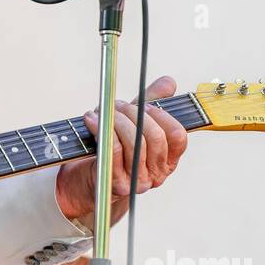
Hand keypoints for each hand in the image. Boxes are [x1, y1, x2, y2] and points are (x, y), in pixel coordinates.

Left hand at [54, 75, 188, 222]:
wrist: (86, 176)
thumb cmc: (112, 148)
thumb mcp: (134, 122)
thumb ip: (153, 100)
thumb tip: (169, 82)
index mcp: (168, 161)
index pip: (178, 137)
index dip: (162, 116)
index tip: (145, 105)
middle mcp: (157, 174)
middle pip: (156, 138)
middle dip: (135, 115)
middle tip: (119, 106)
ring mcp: (138, 181)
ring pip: (135, 143)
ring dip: (117, 121)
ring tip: (103, 111)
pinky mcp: (117, 182)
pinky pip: (115, 150)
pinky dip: (102, 130)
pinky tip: (92, 119)